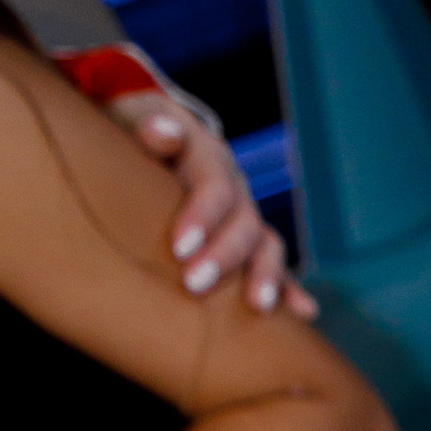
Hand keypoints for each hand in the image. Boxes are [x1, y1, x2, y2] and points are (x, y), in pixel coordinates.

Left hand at [108, 89, 314, 317]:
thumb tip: (161, 131)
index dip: (203, 216)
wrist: (143, 137)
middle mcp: (234, 185)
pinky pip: (271, 265)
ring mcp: (243, 215)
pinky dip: (288, 289)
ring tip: (258, 306)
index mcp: (208, 154)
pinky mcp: (246, 241)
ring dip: (265, 276)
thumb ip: (144, 125)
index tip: (179, 248)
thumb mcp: (129, 118)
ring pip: (266, 245)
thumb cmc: (127, 134)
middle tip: (194, 285)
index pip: (215, 185)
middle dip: (224, 256)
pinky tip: (303, 313)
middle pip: (244, 222)